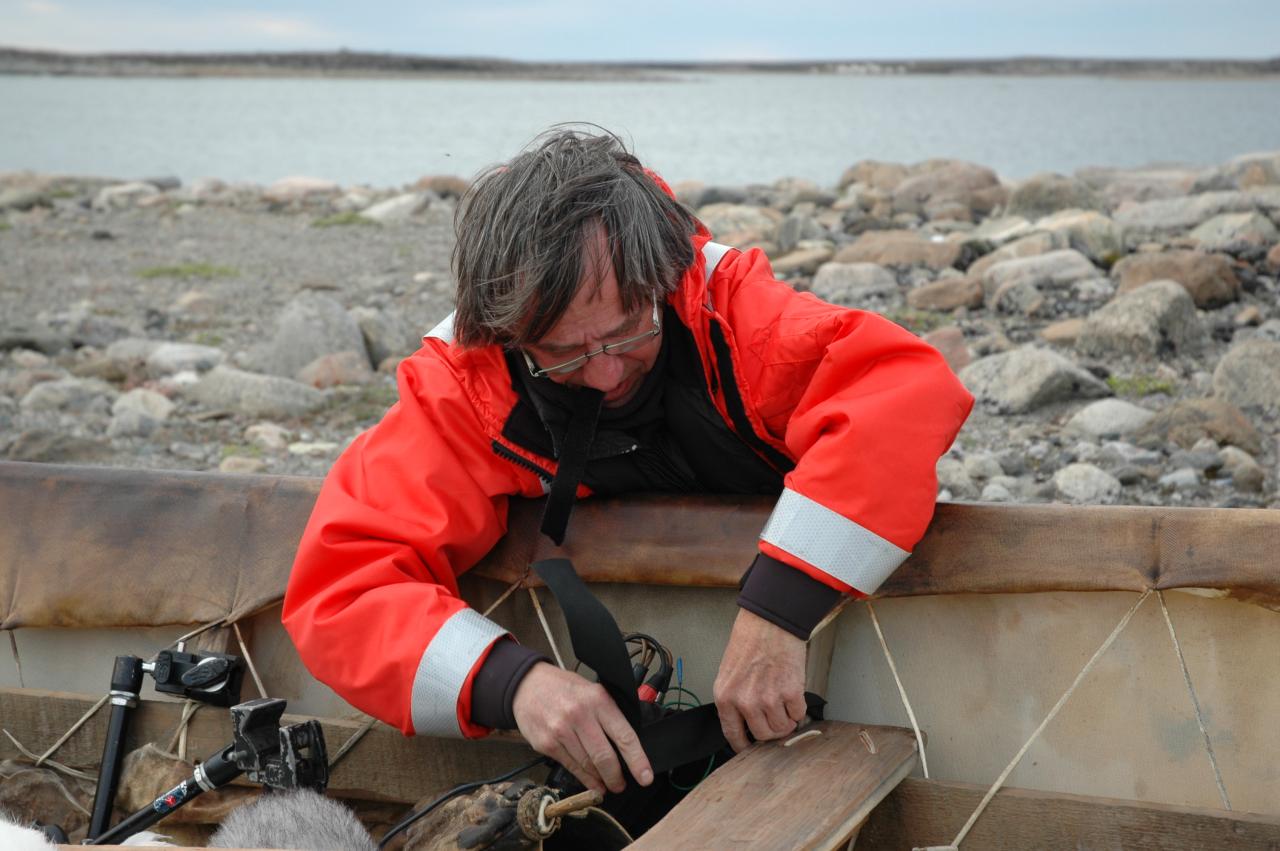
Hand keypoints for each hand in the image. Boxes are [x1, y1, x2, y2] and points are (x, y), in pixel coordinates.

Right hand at [511, 662, 652, 794]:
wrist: (527, 684)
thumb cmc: (565, 688)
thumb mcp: (592, 690)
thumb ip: (609, 713)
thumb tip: (628, 744)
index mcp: (598, 700)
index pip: (624, 735)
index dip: (637, 760)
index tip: (645, 777)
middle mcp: (580, 715)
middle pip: (605, 756)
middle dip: (616, 777)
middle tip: (622, 785)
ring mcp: (561, 731)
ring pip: (588, 765)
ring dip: (600, 779)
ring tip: (607, 784)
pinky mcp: (547, 744)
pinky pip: (571, 766)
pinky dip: (584, 778)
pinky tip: (592, 783)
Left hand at [713, 608, 807, 751]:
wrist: (770, 622)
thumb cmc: (749, 641)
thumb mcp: (728, 673)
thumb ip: (734, 699)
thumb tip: (746, 723)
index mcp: (725, 697)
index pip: (733, 735)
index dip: (744, 745)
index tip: (751, 747)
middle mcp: (745, 702)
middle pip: (763, 735)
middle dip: (772, 730)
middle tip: (776, 718)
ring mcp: (768, 699)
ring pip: (783, 728)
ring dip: (787, 720)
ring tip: (784, 702)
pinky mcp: (790, 692)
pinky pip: (798, 714)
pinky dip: (799, 708)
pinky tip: (793, 693)